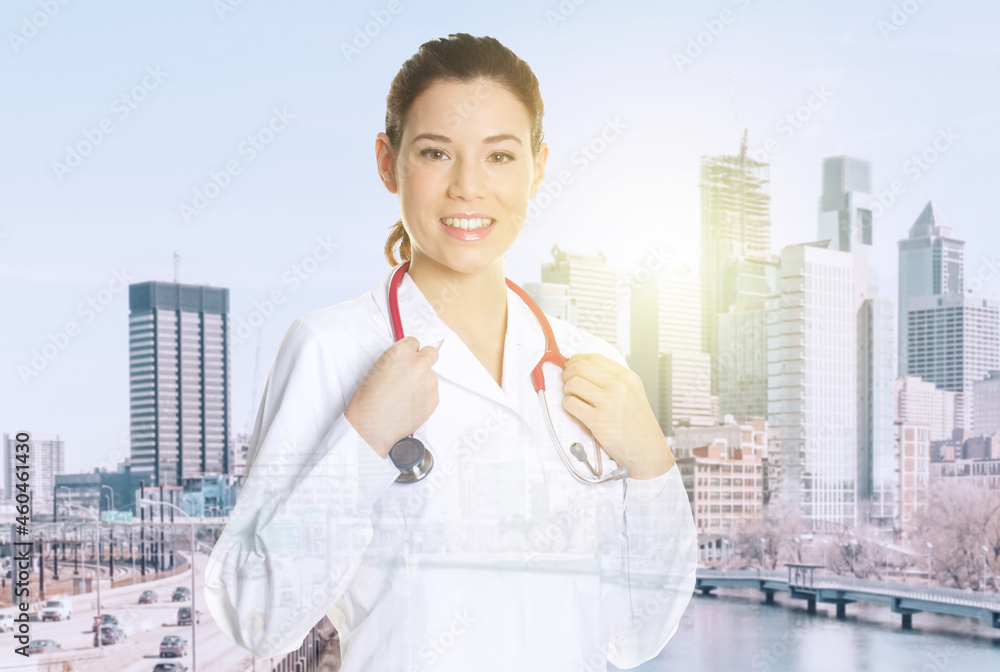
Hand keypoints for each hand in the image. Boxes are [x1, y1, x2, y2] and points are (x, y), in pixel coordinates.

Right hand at [345, 336, 438, 457]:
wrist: (371, 426)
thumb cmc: (368, 400)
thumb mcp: (378, 369)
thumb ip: (398, 361)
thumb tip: (409, 360)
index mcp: (401, 352)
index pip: (414, 342)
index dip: (410, 352)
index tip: (406, 360)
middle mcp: (418, 363)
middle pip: (431, 353)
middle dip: (424, 360)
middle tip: (414, 373)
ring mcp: (429, 381)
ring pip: (430, 377)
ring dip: (422, 383)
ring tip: (403, 398)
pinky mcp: (434, 398)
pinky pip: (431, 394)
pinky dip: (423, 399)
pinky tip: (408, 407)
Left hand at [561, 352, 673, 479]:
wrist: (647, 451)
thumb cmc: (638, 425)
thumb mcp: (633, 393)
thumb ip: (612, 379)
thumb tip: (583, 367)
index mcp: (627, 377)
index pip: (594, 357)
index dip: (578, 360)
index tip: (572, 365)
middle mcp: (619, 386)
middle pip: (580, 367)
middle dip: (568, 374)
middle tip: (568, 381)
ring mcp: (609, 402)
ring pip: (573, 384)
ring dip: (568, 390)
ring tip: (574, 397)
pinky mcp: (598, 420)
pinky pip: (571, 404)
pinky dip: (568, 405)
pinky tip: (576, 410)